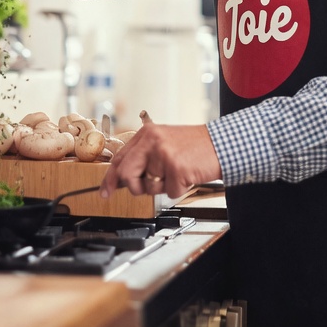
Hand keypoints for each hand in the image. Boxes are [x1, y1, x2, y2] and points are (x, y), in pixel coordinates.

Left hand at [100, 123, 221, 199]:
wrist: (221, 144)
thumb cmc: (195, 146)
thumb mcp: (164, 142)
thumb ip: (143, 156)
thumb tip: (123, 178)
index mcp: (146, 134)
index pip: (119, 158)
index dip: (110, 178)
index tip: (105, 192)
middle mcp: (152, 141)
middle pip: (126, 174)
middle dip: (135, 186)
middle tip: (146, 186)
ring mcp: (164, 154)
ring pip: (149, 187)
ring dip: (163, 186)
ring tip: (177, 172)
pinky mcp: (176, 168)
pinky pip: (169, 192)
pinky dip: (179, 189)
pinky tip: (187, 175)